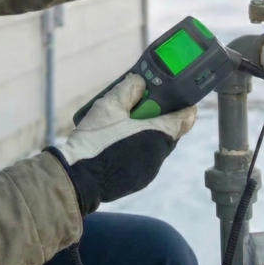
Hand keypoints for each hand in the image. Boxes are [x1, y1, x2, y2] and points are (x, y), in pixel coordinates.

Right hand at [46, 74, 195, 214]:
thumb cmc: (95, 140)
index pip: (186, 118)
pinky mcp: (137, 181)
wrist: (77, 177)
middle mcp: (158, 155)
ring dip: (144, 134)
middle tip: (139, 105)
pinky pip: (142, 159)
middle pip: (167, 131)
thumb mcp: (110, 105)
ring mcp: (148, 171)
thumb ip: (129, 89)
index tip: (174, 96)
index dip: (183, 105)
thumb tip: (140, 82)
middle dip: (156, 117)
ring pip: (153, 146)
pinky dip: (134, 149)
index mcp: (158, 135)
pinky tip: (115, 143)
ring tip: (122, 124)